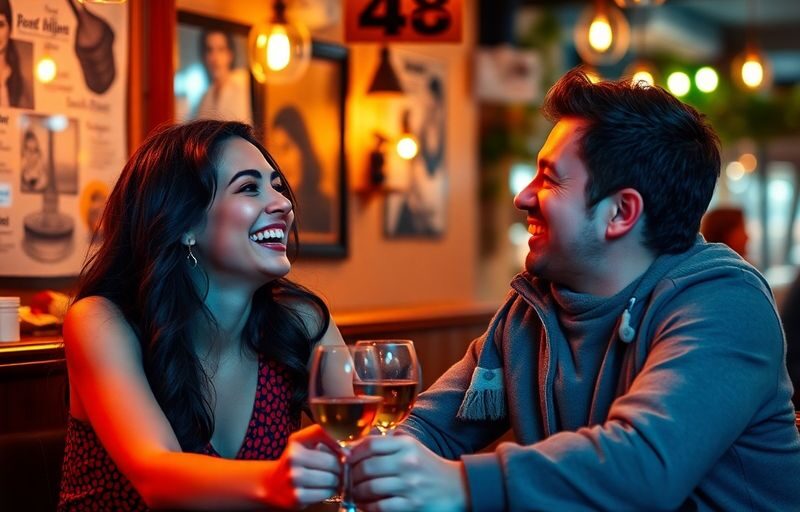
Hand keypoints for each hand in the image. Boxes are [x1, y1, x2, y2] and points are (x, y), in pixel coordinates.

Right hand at [264, 424, 341, 508]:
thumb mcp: (302, 441)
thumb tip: (346, 452)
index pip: (327, 443)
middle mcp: (293, 460)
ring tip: (330, 480)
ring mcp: (294, 480)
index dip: (338, 450)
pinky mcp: (297, 498)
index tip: (341, 455)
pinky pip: (325, 494)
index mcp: (296, 444)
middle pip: (332, 463)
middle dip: (339, 468)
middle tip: (337, 470)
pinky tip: (323, 489)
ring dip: (335, 481)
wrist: (272, 484)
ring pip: (331, 479)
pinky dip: (328, 492)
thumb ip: (322, 436)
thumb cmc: (294, 461)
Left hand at [349, 433, 467, 511]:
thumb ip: (385, 446)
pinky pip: (380, 506)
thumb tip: (352, 449)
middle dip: (352, 476)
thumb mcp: (411, 448)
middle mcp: (408, 462)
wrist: (457, 487)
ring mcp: (410, 485)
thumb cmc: (428, 467)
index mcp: (406, 445)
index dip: (353, 453)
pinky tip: (365, 505)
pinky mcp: (412, 505)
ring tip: (355, 493)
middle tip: (348, 481)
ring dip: (357, 492)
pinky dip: (368, 507)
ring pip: (370, 487)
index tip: (346, 461)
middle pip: (367, 466)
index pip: (370, 444)